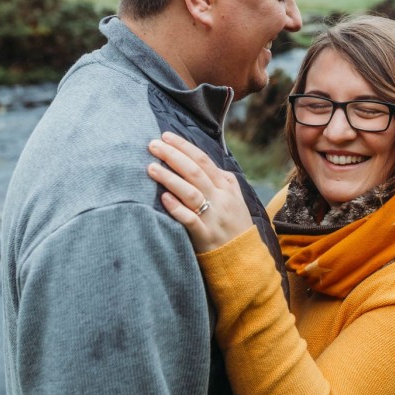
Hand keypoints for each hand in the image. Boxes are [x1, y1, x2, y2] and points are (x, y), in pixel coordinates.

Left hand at [147, 131, 253, 252]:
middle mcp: (220, 199)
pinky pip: (190, 220)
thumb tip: (209, 164)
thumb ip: (225, 181)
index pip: (203, 160)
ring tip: (151, 167)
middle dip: (172, 156)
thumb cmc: (236, 226)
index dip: (184, 147)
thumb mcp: (236, 199)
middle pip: (194, 172)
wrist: (244, 258)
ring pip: (190, 193)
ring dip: (169, 178)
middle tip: (152, 145)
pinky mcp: (205, 236)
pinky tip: (164, 198)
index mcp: (226, 187)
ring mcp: (213, 217)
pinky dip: (177, 208)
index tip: (166, 136)